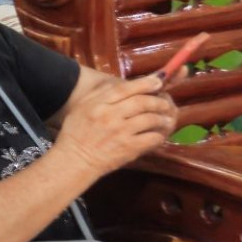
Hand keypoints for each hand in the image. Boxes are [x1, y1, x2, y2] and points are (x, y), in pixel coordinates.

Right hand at [52, 73, 178, 176]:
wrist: (75, 159)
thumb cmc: (77, 132)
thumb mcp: (82, 106)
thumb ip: (100, 93)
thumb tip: (125, 83)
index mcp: (98, 104)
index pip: (125, 88)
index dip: (145, 83)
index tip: (158, 82)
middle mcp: (110, 116)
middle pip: (142, 102)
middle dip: (158, 101)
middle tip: (166, 103)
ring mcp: (121, 132)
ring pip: (150, 119)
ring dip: (162, 118)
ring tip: (166, 119)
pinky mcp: (129, 148)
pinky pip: (152, 138)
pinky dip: (160, 135)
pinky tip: (159, 135)